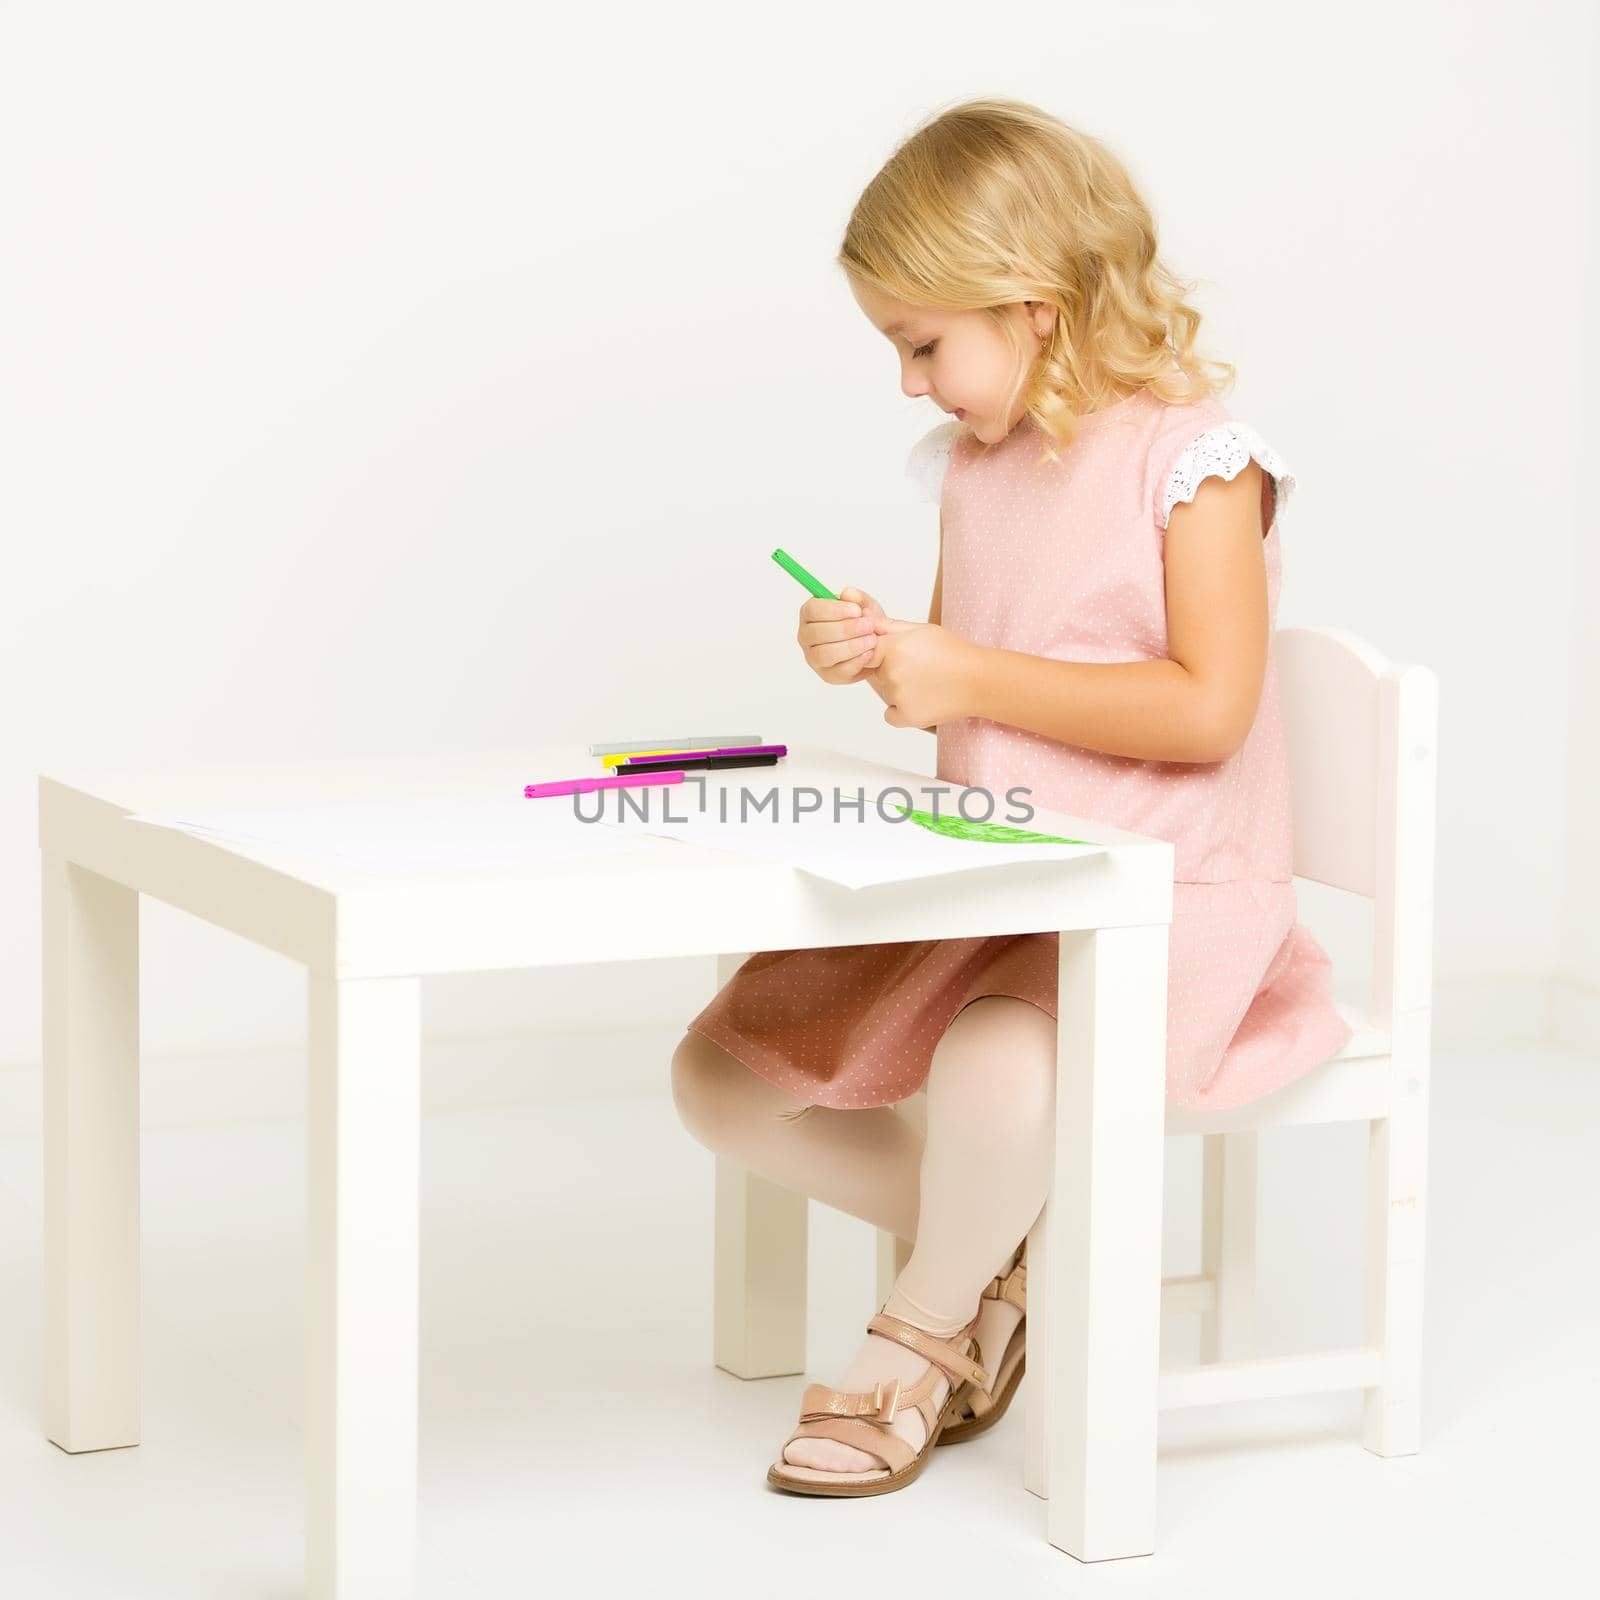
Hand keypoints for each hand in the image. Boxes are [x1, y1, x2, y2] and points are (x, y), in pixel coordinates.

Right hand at [796, 585, 887, 684]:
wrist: (876, 646)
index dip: (834, 610)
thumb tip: (847, 593)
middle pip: (816, 633)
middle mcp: (807, 636)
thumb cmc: (865, 623)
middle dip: (845, 629)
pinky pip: (837, 671)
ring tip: (871, 640)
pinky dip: (855, 662)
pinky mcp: (827, 675)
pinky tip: (869, 654)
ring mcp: (814, 658)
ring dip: (850, 647)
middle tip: (869, 625)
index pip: (812, 610)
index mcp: (811, 614)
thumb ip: (859, 599)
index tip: (857, 610)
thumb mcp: (866, 606)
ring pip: (824, 654)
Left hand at [860, 617, 977, 727]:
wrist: (980, 680)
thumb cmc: (954, 652)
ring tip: (928, 683)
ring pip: (886, 693)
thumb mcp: (923, 630)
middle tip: (920, 668)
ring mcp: (898, 697)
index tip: (897, 654)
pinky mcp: (907, 716)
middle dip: (891, 670)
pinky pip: (891, 715)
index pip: (866, 651)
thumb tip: (867, 623)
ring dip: (899, 690)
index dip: (880, 653)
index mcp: (893, 648)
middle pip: (877, 673)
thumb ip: (891, 627)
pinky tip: (922, 700)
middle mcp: (891, 673)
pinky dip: (901, 710)